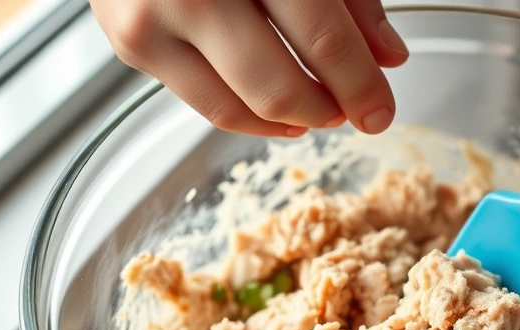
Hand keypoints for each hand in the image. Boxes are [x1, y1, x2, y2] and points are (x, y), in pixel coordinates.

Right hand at [91, 0, 408, 136]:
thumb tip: (386, 55)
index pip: (322, 39)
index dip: (360, 85)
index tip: (379, 110)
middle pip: (279, 87)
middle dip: (327, 111)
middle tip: (352, 111)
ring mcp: (154, 18)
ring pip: (239, 108)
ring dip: (292, 120)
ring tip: (318, 108)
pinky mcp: (133, 44)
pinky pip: (205, 105)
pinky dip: (250, 115)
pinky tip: (277, 108)